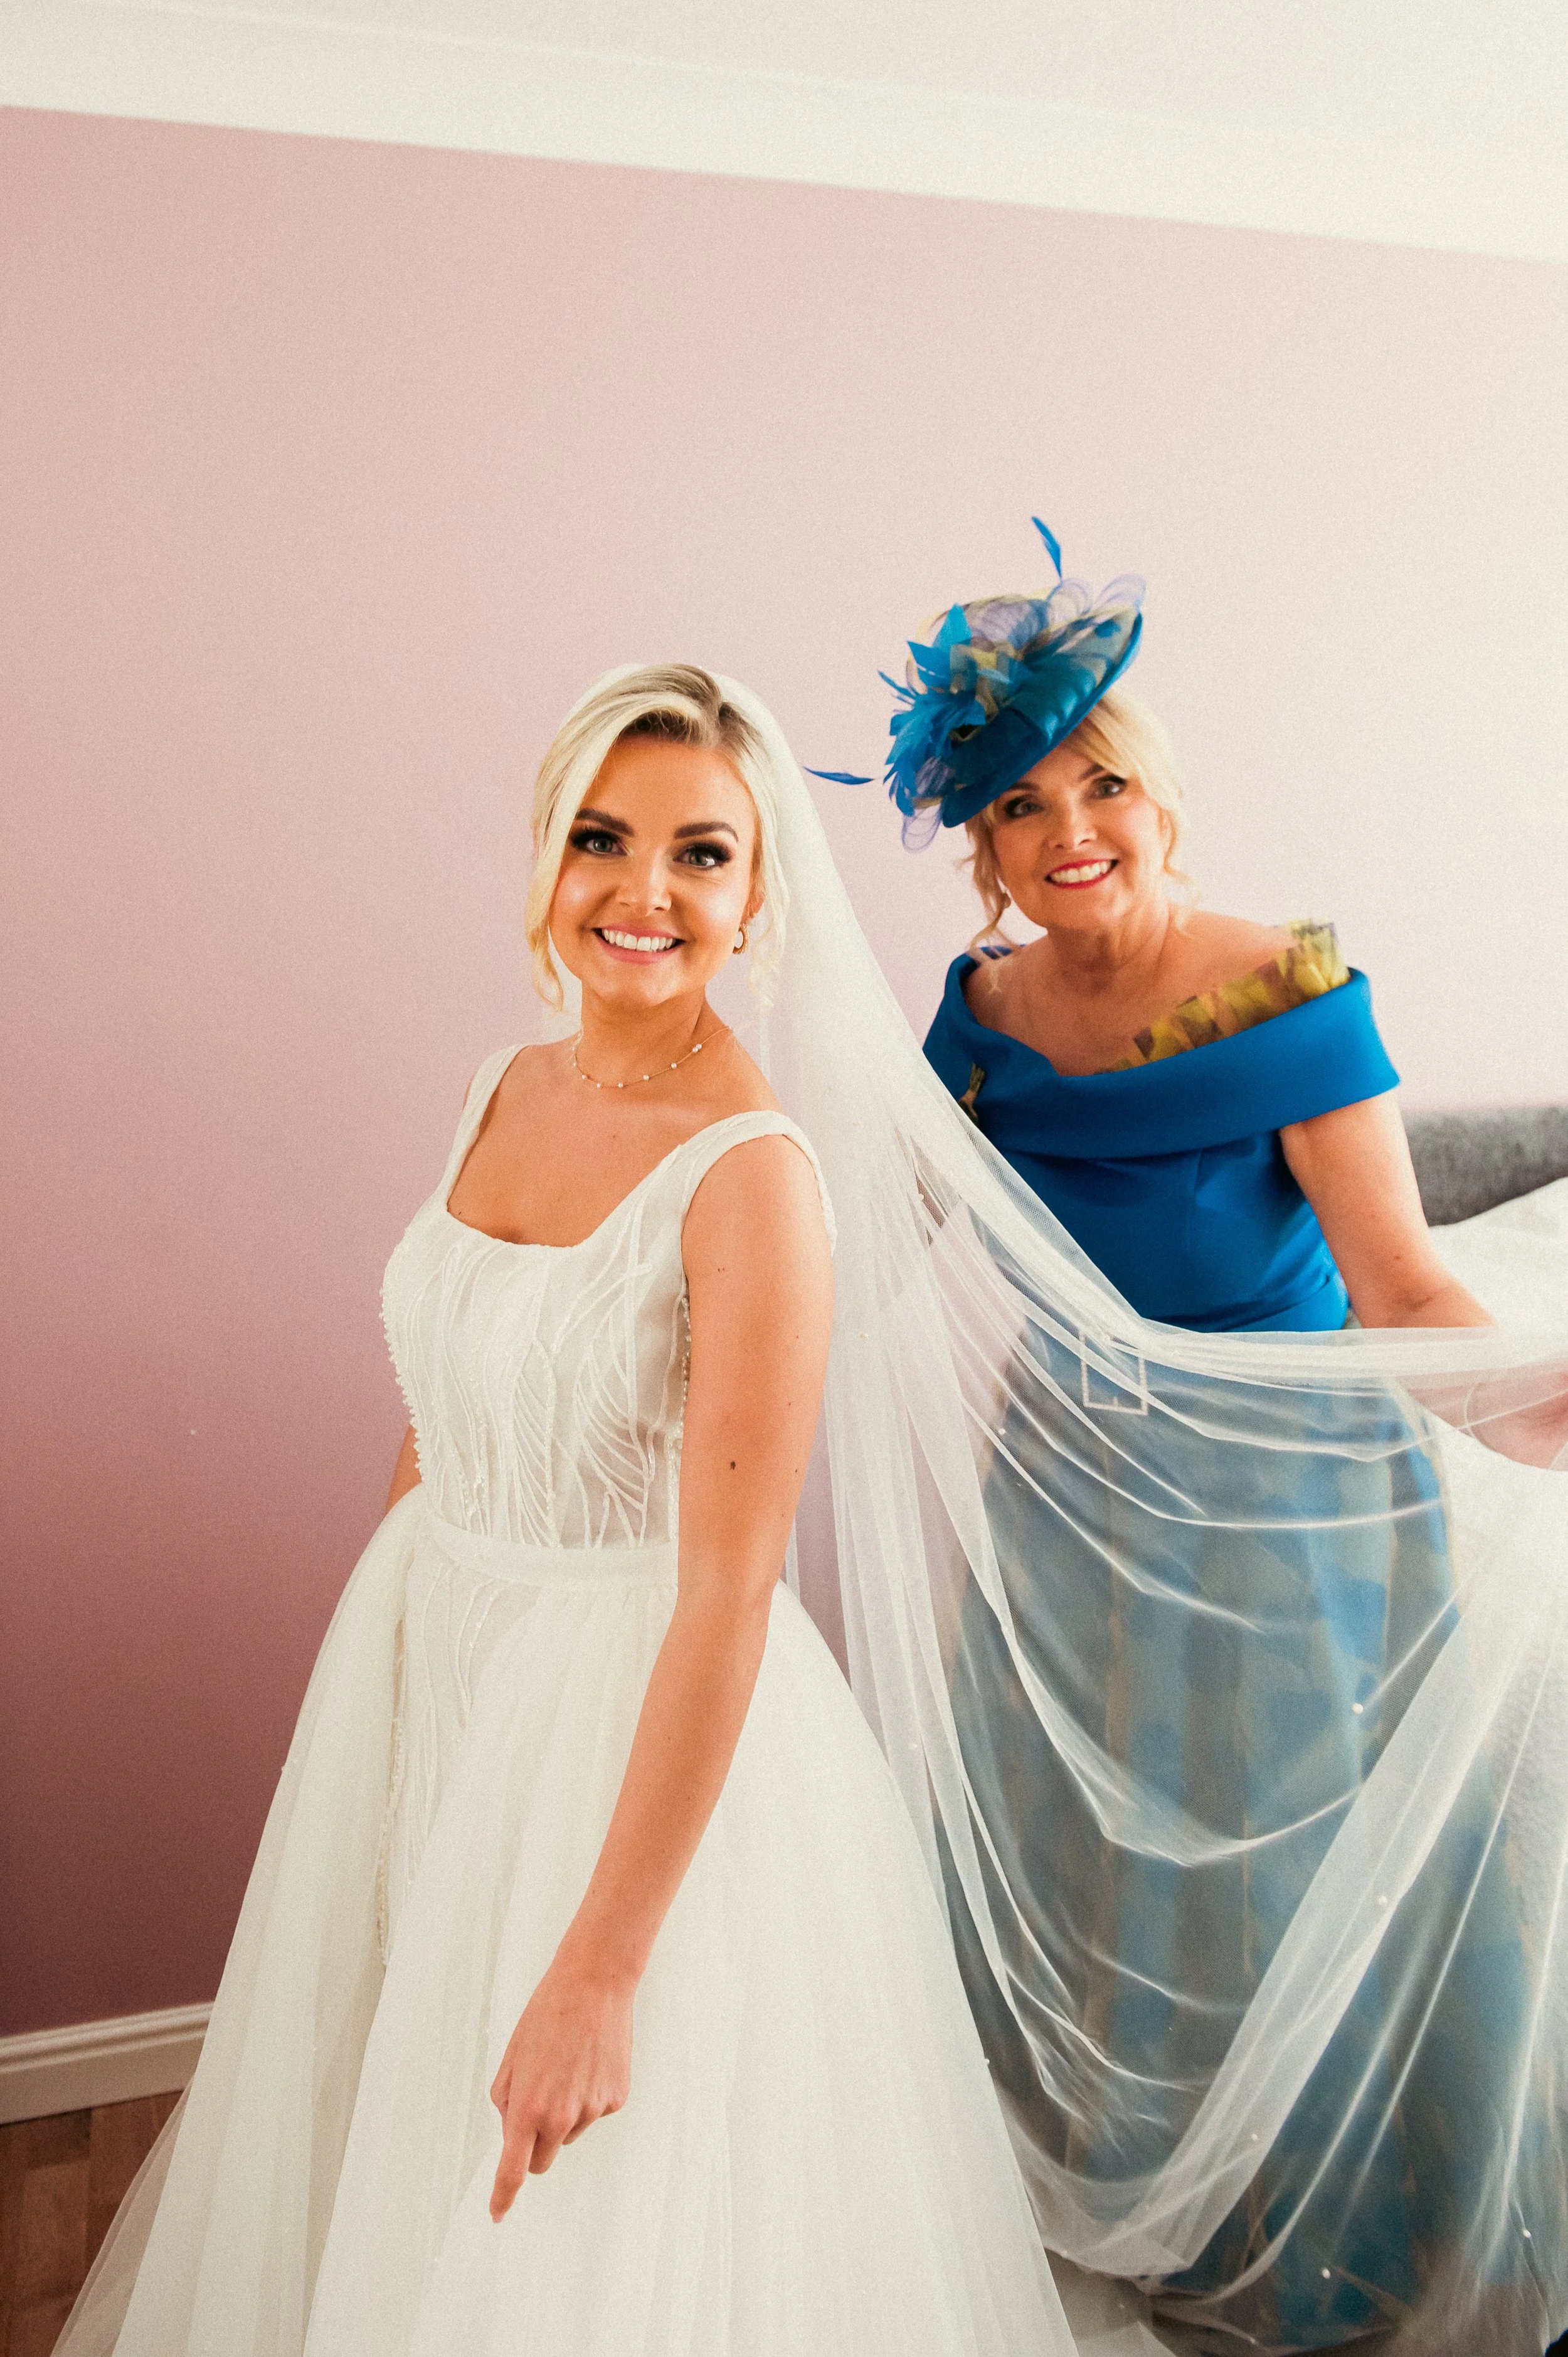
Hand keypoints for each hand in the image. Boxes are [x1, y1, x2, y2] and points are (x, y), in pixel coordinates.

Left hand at [488, 1956, 633, 2219]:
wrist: (594, 1986)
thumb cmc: (546, 2017)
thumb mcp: (512, 2059)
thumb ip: (508, 2103)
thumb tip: (515, 2134)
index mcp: (528, 2108)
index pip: (513, 2170)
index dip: (503, 2196)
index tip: (497, 2214)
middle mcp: (561, 2117)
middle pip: (542, 2159)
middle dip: (534, 2145)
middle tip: (535, 2104)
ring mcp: (592, 2110)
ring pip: (568, 2131)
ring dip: (562, 2113)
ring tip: (566, 2065)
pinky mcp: (615, 2099)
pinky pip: (593, 2111)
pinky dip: (587, 2095)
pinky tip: (588, 2061)